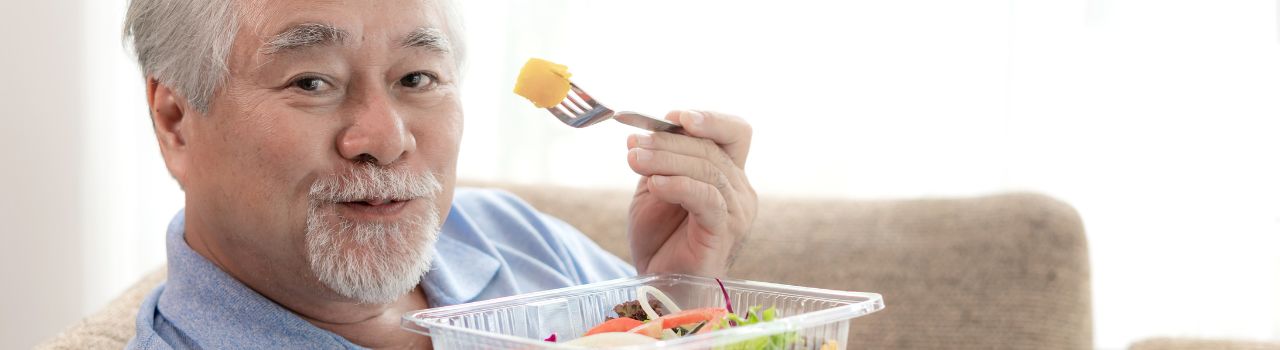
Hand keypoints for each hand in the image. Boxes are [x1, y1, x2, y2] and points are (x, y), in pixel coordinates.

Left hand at [626, 110, 755, 276]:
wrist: (659, 282)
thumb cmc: (660, 239)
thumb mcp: (655, 188)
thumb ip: (659, 161)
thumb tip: (645, 133)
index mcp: (728, 174)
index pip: (735, 132)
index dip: (709, 118)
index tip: (671, 117)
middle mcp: (740, 189)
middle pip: (712, 147)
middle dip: (669, 141)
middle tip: (635, 142)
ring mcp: (737, 210)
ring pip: (707, 168)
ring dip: (666, 159)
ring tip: (634, 159)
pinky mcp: (726, 230)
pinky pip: (707, 197)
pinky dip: (678, 185)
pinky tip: (654, 184)